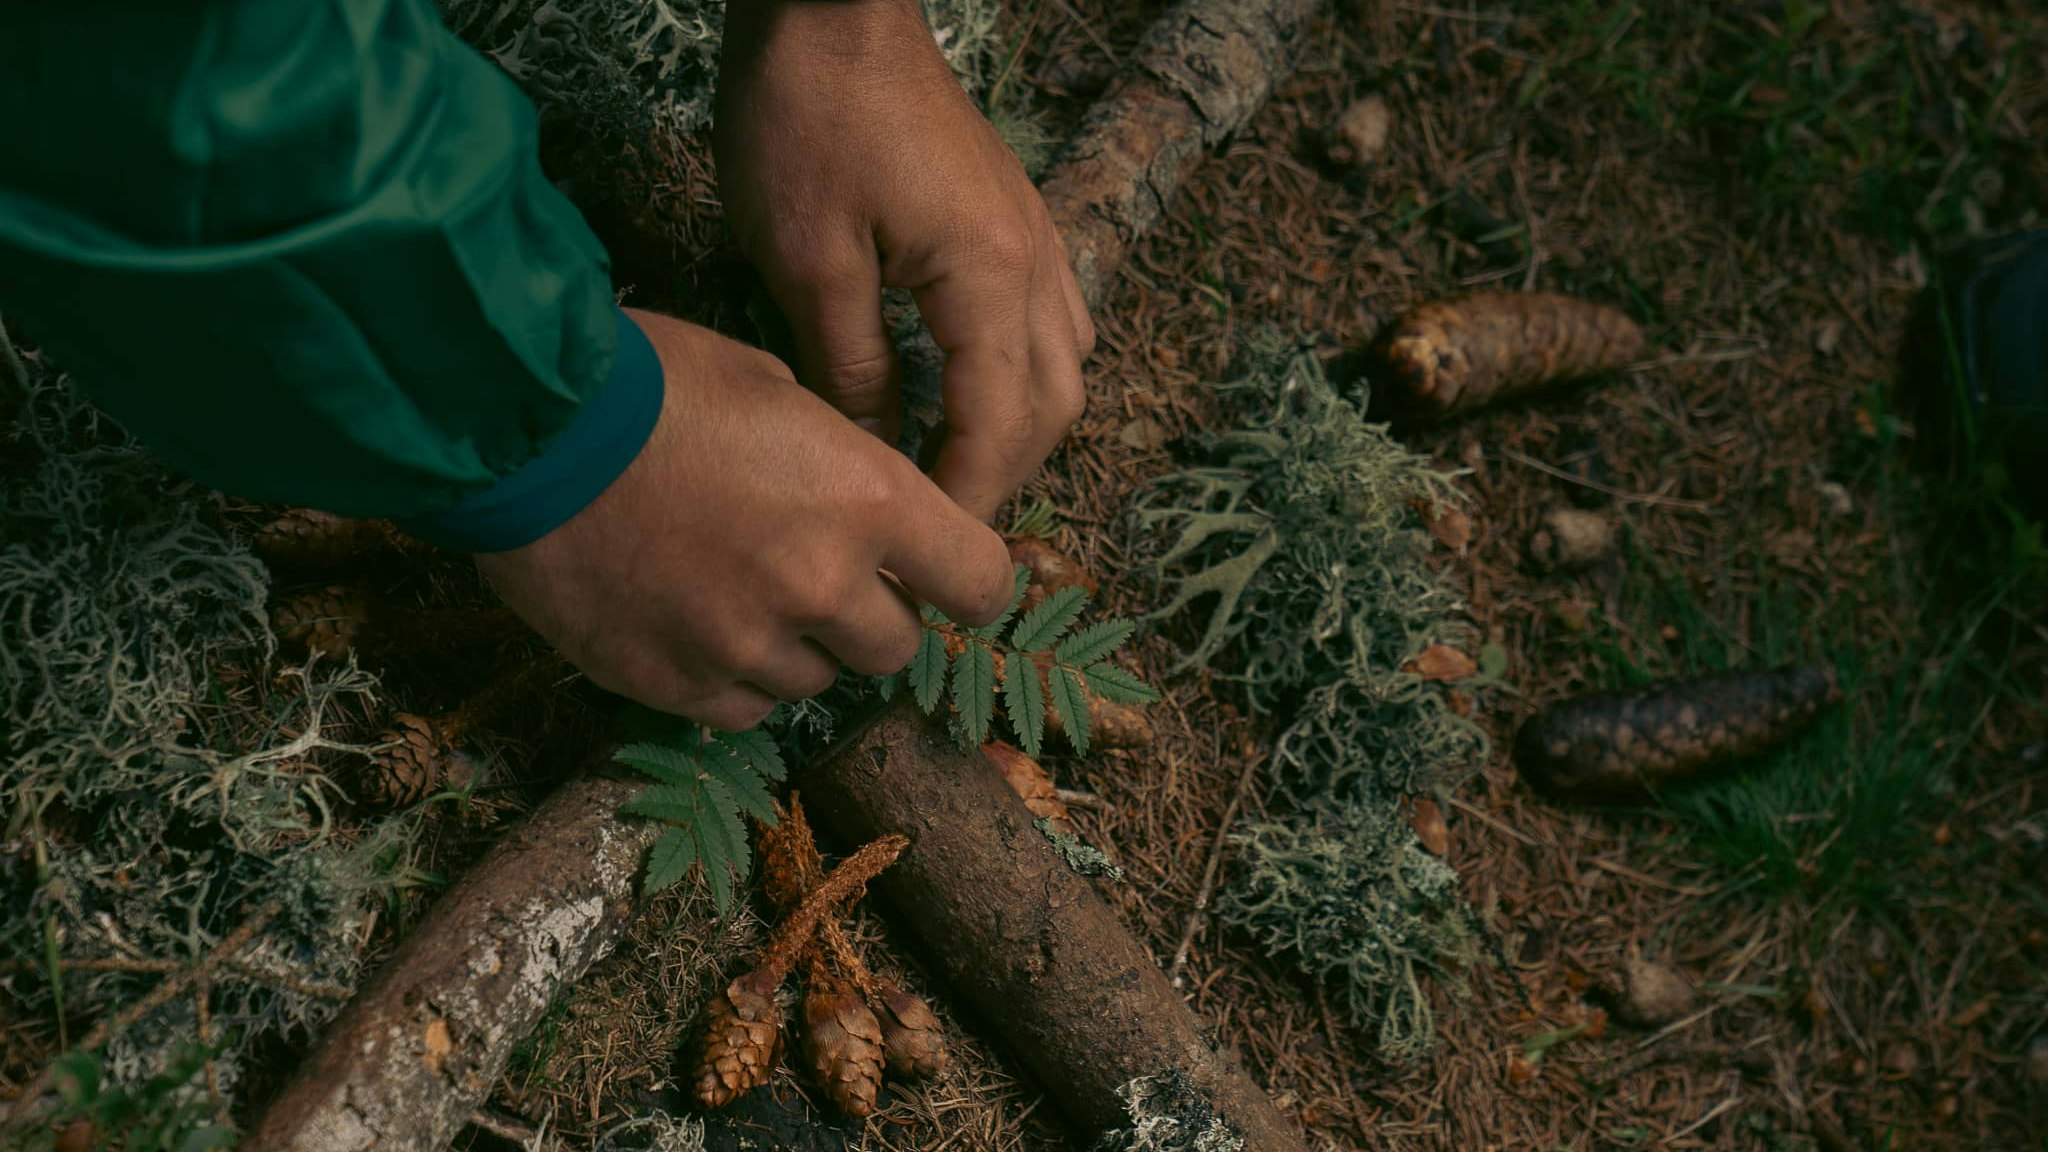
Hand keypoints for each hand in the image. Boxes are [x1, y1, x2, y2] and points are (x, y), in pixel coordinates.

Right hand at [476, 309, 1014, 730]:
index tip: (946, 573)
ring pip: (819, 679)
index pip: (980, 583)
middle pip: (898, 644)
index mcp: (865, 498)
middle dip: (873, 610)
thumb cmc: (647, 380)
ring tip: (739, 585)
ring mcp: (746, 645)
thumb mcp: (772, 386)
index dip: (970, 580)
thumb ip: (837, 458)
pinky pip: (744, 708)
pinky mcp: (674, 685)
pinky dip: (736, 676)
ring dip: (800, 643)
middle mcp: (821, 585)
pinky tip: (697, 621)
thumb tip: (863, 502)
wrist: (517, 427)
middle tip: (820, 568)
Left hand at [714, 0, 1094, 520]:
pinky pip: (1050, 319)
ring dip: (1016, 429)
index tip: (928, 555)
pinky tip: (965, 387)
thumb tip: (873, 455)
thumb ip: (850, 368)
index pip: (999, 425)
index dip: (966, 498)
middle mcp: (1035, 262)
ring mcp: (1035, 234)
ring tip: (950, 466)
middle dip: (1001, 476)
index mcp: (989, 278)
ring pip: (1064, 365)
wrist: (833, 5)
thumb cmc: (808, 117)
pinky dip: (1020, 374)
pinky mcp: (1014, 215)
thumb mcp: (805, 258)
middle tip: (936, 522)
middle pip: (1053, 406)